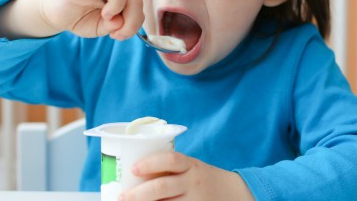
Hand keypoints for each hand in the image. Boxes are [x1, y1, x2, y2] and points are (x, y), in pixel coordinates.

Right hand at [41, 0, 143, 39]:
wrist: (59, 16)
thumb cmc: (82, 19)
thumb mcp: (100, 28)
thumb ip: (113, 26)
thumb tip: (119, 21)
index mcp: (121, 1)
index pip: (137, 7)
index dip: (134, 23)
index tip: (118, 36)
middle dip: (131, 18)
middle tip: (115, 32)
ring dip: (117, 2)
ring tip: (106, 15)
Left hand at [120, 152, 254, 200]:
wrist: (234, 194)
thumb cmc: (201, 179)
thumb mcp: (191, 168)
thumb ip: (169, 170)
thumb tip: (132, 176)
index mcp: (191, 165)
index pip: (171, 160)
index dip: (150, 163)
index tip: (133, 168)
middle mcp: (193, 183)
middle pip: (162, 187)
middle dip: (139, 194)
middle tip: (122, 197)